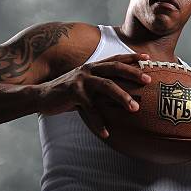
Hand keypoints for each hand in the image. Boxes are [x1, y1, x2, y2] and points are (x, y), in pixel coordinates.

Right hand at [36, 53, 150, 138]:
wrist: (41, 96)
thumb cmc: (68, 93)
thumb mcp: (86, 85)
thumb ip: (101, 85)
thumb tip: (122, 94)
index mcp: (94, 66)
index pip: (116, 59)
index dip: (132, 58)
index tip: (147, 58)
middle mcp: (89, 69)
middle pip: (115, 68)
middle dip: (133, 73)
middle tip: (148, 80)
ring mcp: (81, 80)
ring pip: (107, 86)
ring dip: (122, 97)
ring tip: (135, 108)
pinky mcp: (73, 93)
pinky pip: (90, 109)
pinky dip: (99, 122)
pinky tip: (107, 132)